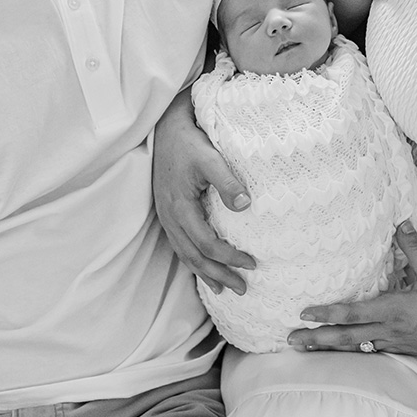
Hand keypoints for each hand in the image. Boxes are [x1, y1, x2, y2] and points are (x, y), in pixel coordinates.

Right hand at [152, 88, 255, 293]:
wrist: (165, 128)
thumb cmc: (188, 142)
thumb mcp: (209, 157)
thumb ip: (227, 182)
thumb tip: (246, 206)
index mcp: (180, 207)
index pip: (206, 244)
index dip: (228, 257)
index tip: (252, 263)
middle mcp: (170, 217)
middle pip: (194, 257)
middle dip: (219, 275)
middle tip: (243, 288)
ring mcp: (166, 216)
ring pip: (184, 254)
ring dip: (205, 273)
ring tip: (224, 289)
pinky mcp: (168, 212)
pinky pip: (179, 245)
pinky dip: (193, 261)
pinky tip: (203, 266)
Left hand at [287, 221, 416, 357]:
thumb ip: (413, 248)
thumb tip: (400, 222)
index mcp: (393, 311)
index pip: (353, 314)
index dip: (327, 314)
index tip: (304, 312)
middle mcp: (389, 330)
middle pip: (346, 337)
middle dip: (316, 338)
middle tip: (290, 339)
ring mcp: (394, 343)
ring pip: (354, 348)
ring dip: (328, 348)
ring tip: (305, 348)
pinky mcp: (402, 350)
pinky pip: (370, 352)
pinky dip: (351, 352)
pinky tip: (338, 351)